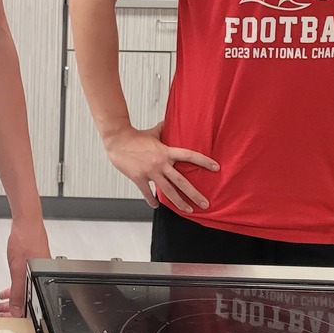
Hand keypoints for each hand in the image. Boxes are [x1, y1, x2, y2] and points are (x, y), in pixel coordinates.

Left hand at [0, 216, 50, 317]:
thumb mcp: (18, 270)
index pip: (30, 308)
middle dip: (12, 310)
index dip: (16, 316)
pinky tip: (7, 290)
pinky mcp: (32, 265)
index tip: (5, 319)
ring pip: (25, 292)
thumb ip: (17, 292)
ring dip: (12, 300)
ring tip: (1, 305)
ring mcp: (36, 272)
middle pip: (27, 301)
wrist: (27, 221)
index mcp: (40, 281)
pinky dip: (15, 289)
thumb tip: (16, 311)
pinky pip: (24, 283)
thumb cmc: (27, 239)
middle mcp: (40, 278)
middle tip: (0, 314)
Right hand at [104, 121, 218, 212]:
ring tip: (188, 210)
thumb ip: (162, 129)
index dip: (203, 161)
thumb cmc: (134, 136)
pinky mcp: (138, 177)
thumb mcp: (152, 132)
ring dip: (179, 202)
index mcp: (166, 151)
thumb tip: (169, 122)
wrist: (117, 139)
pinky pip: (147, 192)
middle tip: (205, 204)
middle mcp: (160, 163)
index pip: (189, 156)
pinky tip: (156, 205)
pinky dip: (152, 200)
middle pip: (181, 181)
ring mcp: (150, 171)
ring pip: (168, 191)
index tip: (216, 168)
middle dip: (194, 194)